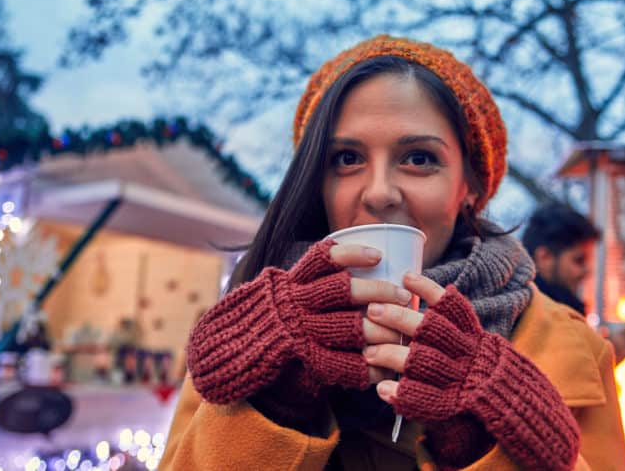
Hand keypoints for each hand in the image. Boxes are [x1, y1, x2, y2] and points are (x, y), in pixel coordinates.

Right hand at [187, 239, 410, 404]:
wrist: (221, 357)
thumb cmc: (258, 324)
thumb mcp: (273, 294)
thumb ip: (301, 285)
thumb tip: (348, 269)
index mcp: (289, 282)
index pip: (321, 258)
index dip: (351, 254)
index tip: (376, 255)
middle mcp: (293, 302)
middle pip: (344, 290)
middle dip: (379, 291)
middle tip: (403, 295)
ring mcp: (295, 330)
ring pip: (347, 325)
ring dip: (378, 329)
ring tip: (399, 332)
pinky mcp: (297, 357)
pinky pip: (337, 363)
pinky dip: (362, 368)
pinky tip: (379, 370)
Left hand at [364, 274, 579, 469]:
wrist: (526, 414)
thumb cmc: (498, 377)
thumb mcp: (485, 346)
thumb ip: (460, 328)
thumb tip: (426, 296)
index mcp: (476, 337)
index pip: (452, 307)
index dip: (428, 290)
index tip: (406, 276)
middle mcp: (470, 355)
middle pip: (429, 330)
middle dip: (398, 318)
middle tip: (372, 310)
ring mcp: (462, 380)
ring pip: (421, 362)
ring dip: (391, 355)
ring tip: (368, 352)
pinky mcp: (455, 405)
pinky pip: (425, 400)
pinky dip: (403, 395)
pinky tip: (384, 391)